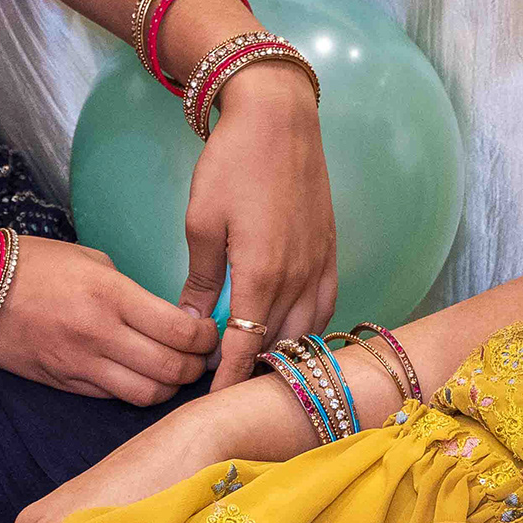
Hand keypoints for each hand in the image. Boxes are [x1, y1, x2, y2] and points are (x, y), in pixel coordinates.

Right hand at [0, 230, 218, 404]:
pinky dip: (136, 392)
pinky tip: (141, 378)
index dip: (206, 337)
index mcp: (111, 295)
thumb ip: (130, 290)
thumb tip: (165, 315)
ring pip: (147, 395)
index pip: (180, 330)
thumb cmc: (31, 264)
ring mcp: (80, 365)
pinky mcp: (64, 384)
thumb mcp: (90, 259)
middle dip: (197, 367)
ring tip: (175, 372)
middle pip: (171, 369)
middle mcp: (100, 335)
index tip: (210, 332)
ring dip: (170, 388)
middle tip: (203, 356)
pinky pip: (114, 398)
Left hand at [187, 62, 340, 387]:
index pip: (246, 347)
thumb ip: (200, 279)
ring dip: (285, 352)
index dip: (229, 380)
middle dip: (255, 371)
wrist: (278, 118)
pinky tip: (292, 331)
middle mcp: (299, 277)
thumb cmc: (232, 163)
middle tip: (228, 386)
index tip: (212, 403)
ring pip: (308, 331)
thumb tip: (192, 322)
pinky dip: (311, 328)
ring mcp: (320, 264)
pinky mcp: (331, 249)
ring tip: (260, 366)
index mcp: (262, 274)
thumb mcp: (200, 221)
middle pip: (280, 345)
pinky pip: (326, 305)